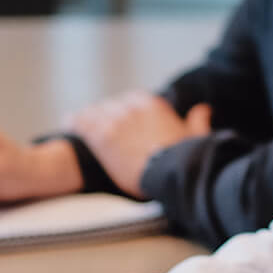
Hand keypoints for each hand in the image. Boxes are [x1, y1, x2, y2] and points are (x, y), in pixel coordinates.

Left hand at [64, 92, 212, 197]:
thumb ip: (198, 121)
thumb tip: (204, 109)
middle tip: (100, 126)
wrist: (171, 172)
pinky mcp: (102, 136)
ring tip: (78, 123)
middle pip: (112, 105)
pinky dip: (74, 122)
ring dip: (89, 118)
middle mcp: (133, 107)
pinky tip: (68, 123)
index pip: (132, 100)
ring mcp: (116, 120)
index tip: (122, 119)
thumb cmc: (185, 157)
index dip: (125, 111)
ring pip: (95, 112)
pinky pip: (81, 122)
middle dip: (106, 115)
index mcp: (153, 104)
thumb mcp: (196, 137)